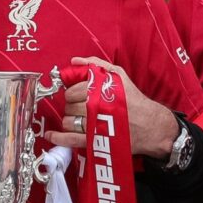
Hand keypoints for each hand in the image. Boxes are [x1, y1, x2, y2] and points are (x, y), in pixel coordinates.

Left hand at [45, 56, 178, 157]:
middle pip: (69, 106)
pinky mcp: (96, 141)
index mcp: (100, 91)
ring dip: (69, 119)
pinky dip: (59, 138)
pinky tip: (51, 135)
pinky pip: (71, 140)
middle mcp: (96, 108)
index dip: (72, 91)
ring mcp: (95, 126)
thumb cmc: (134, 100)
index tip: (76, 92)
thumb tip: (75, 61)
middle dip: (71, 104)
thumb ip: (96, 65)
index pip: (73, 90)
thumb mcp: (118, 76)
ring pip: (68, 122)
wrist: (151, 126)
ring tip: (77, 117)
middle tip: (79, 105)